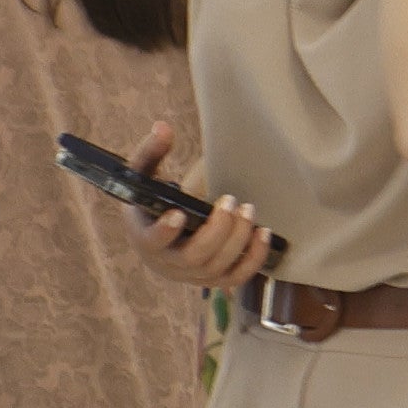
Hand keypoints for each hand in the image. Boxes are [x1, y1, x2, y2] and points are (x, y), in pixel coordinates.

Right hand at [119, 115, 275, 290]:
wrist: (159, 234)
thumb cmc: (152, 201)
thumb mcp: (145, 176)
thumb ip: (151, 151)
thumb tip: (163, 127)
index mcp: (145, 237)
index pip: (153, 241)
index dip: (165, 232)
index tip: (179, 214)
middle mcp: (166, 263)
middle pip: (194, 257)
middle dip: (217, 230)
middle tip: (231, 201)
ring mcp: (190, 276)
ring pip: (216, 268)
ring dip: (237, 240)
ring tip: (248, 210)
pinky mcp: (212, 280)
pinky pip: (236, 278)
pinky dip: (253, 259)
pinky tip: (262, 233)